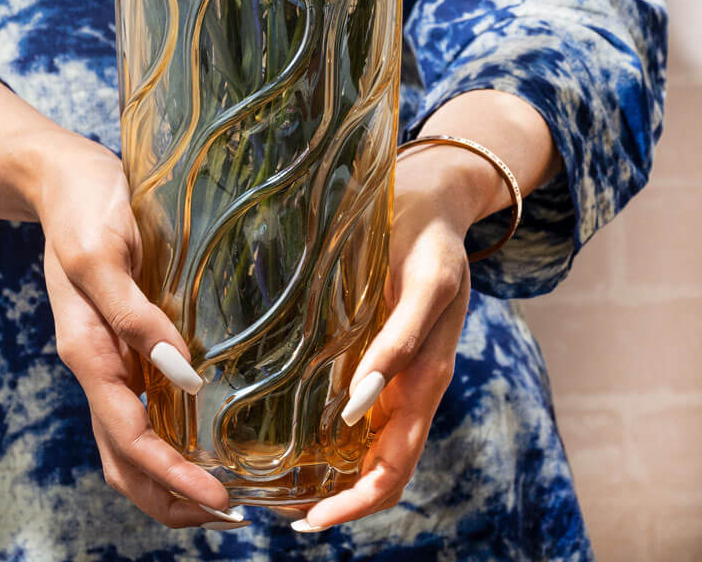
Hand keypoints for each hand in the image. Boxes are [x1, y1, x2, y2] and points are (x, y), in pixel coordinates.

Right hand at [36, 131, 246, 529]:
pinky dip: (165, 443)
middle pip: (124, 460)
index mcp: (87, 352)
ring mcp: (105, 358)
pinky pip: (138, 410)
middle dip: (171, 499)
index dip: (173, 475)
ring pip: (129, 444)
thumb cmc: (85, 208)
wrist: (63, 178)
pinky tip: (200, 440)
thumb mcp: (103, 256)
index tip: (220, 499)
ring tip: (221, 499)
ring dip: (168, 481)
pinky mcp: (118, 343)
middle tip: (229, 519)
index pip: (129, 437)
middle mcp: (95, 366)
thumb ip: (136, 317)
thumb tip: (183, 377)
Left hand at [291, 151, 475, 531]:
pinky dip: (338, 437)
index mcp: (426, 379)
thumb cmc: (429, 239)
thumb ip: (400, 340)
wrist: (436, 201)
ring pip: (373, 446)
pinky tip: (299, 434)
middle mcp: (413, 386)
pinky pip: (366, 409)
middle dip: (341, 502)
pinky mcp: (385, 351)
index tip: (311, 520)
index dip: (357, 501)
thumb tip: (361, 403)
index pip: (394, 465)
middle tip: (287, 519)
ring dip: (337, 478)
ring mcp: (400, 372)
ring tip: (284, 491)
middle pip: (383, 469)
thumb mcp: (424, 283)